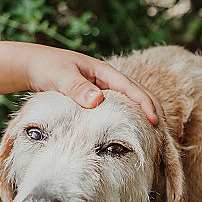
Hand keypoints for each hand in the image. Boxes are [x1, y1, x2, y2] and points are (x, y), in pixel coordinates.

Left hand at [25, 46, 162, 124]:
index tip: (155, 121)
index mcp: (104, 71)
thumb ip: (78, 88)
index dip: (145, 105)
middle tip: (167, 133)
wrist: (34, 65)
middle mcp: (109, 79)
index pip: (131, 89)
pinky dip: (133, 117)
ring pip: (134, 101)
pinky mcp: (100, 97)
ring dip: (147, 115)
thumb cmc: (47, 68)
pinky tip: (137, 132)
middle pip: (140, 94)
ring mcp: (106, 88)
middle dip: (155, 111)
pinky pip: (122, 107)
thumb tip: (98, 101)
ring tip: (159, 136)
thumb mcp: (61, 77)